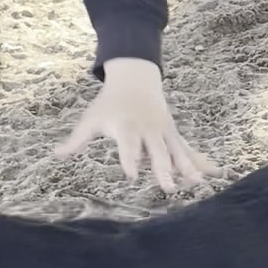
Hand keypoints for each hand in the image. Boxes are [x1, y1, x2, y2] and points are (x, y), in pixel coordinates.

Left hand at [56, 58, 216, 194]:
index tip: (130, 175)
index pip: (128, 145)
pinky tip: (211, 174)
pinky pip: (186, 149)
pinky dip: (199, 160)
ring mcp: (163, 131)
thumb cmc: (109, 103)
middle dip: (163, 169)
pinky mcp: (172, 133)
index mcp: (126, 126)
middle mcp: (148, 129)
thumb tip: (55, 156)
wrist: (136, 79)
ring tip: (196, 183)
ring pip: (176, 151)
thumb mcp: (90, 119)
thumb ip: (76, 140)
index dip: (129, 159)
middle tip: (168, 188)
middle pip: (157, 151)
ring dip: (187, 167)